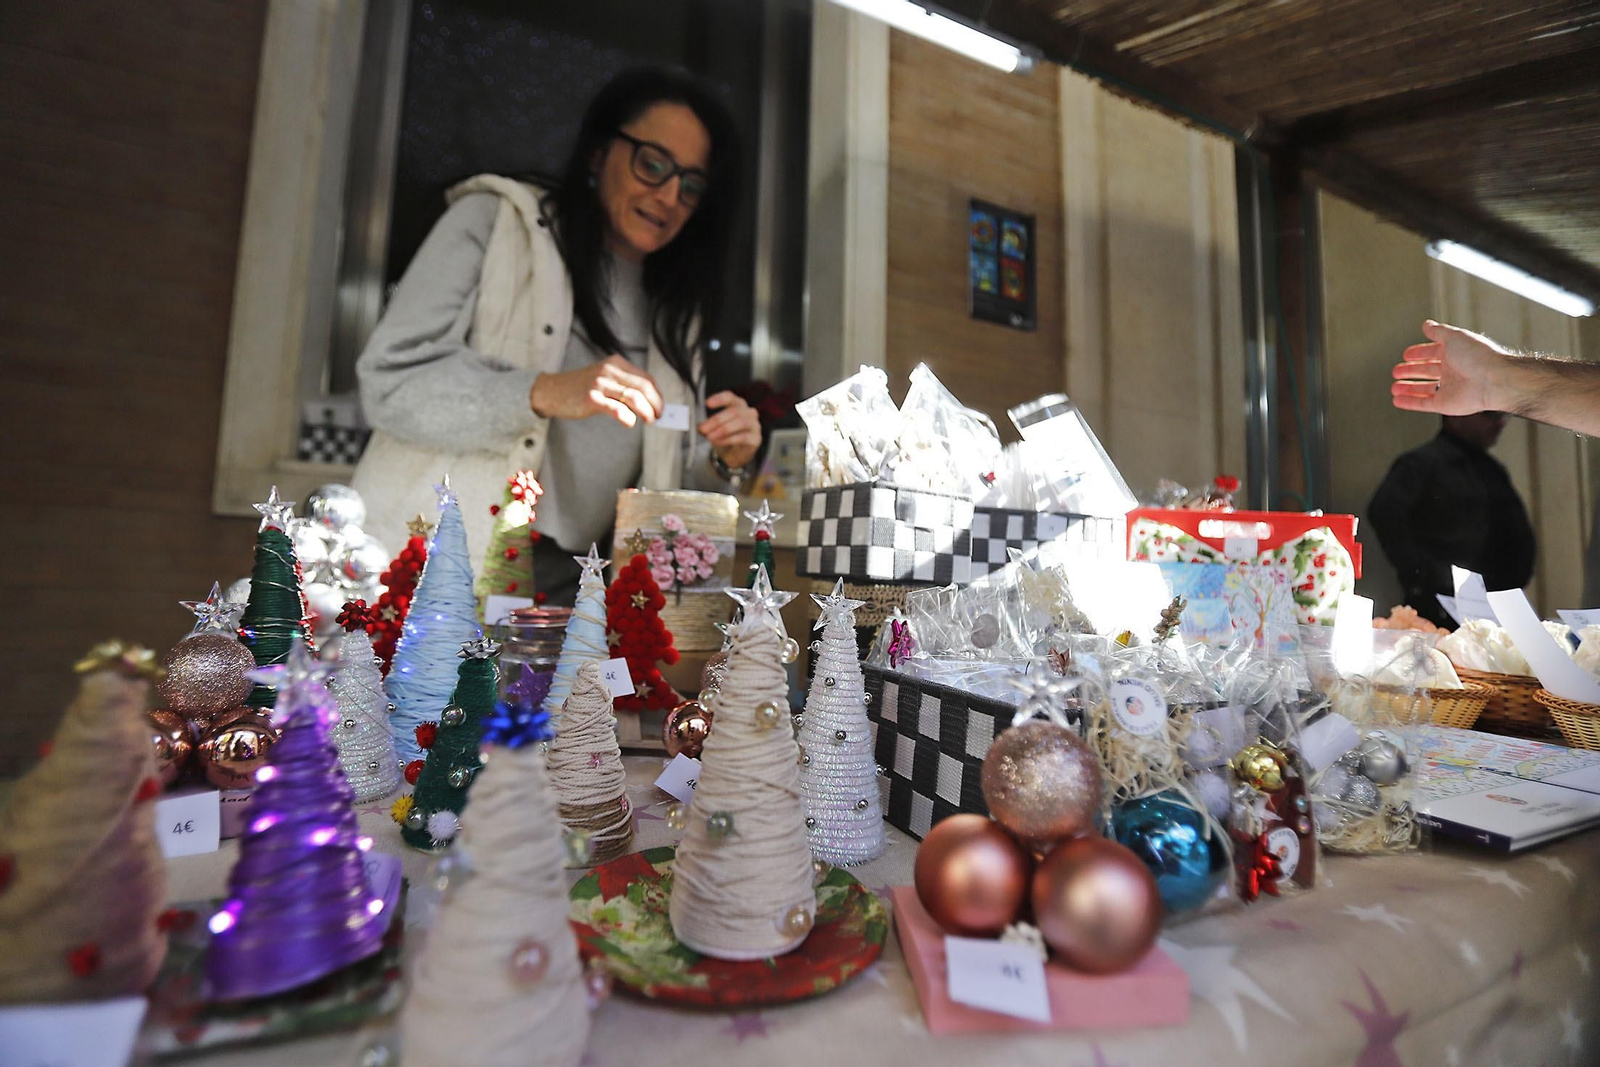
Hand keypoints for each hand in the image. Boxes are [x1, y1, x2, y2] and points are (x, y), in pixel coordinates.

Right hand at [529, 355, 662, 426]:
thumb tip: (649, 404)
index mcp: (616, 364)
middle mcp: (609, 371)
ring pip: (634, 397)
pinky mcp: (591, 398)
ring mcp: (599, 384)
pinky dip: (628, 418)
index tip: (660, 407)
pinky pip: (617, 409)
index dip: (657, 395)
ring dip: (646, 412)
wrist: (552, 391)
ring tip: (649, 421)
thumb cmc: (580, 388)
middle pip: (644, 387)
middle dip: (656, 404)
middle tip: (658, 417)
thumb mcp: (604, 378)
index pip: (646, 378)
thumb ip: (624, 386)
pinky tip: (629, 422)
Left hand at [698, 391, 761, 470]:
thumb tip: (698, 427)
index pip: (730, 397)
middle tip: (703, 428)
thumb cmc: (724, 437)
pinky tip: (718, 442)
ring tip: (710, 437)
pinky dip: (729, 439)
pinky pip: (743, 437)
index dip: (719, 399)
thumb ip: (707, 425)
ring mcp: (754, 425)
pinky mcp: (756, 438)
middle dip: (716, 420)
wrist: (734, 455)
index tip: (707, 403)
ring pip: (740, 422)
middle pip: (734, 411)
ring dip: (722, 429)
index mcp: (738, 405)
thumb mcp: (713, 428)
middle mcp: (749, 412)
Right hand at [1390, 320, 1507, 415]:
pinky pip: (1423, 404)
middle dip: (1411, 370)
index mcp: (1455, 354)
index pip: (1433, 352)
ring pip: (1424, 389)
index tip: (1407, 354)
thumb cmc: (1478, 356)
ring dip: (1408, 387)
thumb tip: (1426, 324)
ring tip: (1394, 387)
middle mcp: (1452, 371)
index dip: (1419, 353)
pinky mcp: (1445, 404)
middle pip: (1427, 370)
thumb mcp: (1454, 337)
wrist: (1493, 380)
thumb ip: (1438, 331)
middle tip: (1396, 370)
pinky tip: (1397, 400)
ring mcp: (1449, 388)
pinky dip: (1410, 402)